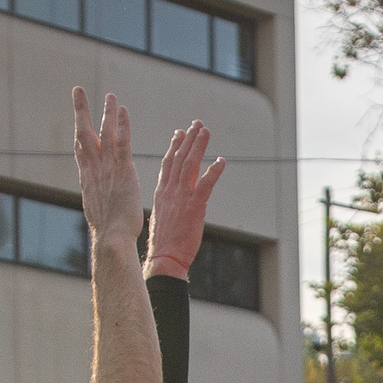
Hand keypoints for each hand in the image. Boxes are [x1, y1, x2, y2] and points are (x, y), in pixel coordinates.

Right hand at [70, 87, 141, 248]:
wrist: (111, 238)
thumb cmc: (108, 233)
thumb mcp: (98, 213)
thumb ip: (98, 200)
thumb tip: (98, 202)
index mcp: (87, 179)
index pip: (80, 149)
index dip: (79, 131)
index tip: (78, 117)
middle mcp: (93, 170)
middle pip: (83, 133)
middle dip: (80, 110)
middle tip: (77, 90)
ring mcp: (107, 169)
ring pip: (104, 133)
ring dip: (106, 112)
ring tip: (109, 95)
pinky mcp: (122, 171)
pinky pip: (121, 142)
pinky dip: (121, 125)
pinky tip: (122, 110)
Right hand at [144, 118, 223, 279]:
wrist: (164, 258)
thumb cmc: (165, 244)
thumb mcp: (163, 217)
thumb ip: (170, 204)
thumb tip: (176, 202)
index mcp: (161, 193)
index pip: (167, 163)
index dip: (174, 146)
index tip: (179, 132)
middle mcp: (170, 191)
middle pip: (179, 158)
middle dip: (189, 139)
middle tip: (197, 124)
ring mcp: (181, 197)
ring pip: (190, 165)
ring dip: (199, 146)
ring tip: (205, 131)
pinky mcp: (194, 206)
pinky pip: (206, 184)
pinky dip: (214, 171)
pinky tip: (221, 160)